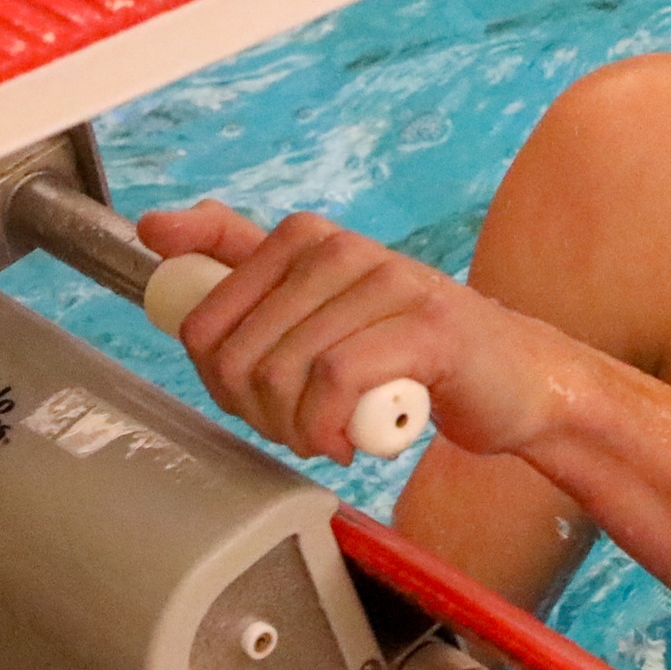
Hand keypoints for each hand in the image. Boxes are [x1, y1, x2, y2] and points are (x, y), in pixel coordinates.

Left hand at [137, 201, 577, 463]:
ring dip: (295, 427)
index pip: (205, 305)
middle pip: (237, 349)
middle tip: (296, 428)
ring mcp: (388, 282)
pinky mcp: (425, 327)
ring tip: (325, 436)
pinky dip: (329, 426)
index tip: (244, 390)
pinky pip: (336, 381)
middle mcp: (343, 247)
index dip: (212, 367)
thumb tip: (153, 227)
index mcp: (307, 238)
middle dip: (254, 410)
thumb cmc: (414, 352)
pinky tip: (350, 442)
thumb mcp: (322, 307)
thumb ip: (244, 264)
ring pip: (284, 369)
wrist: (517, 380)